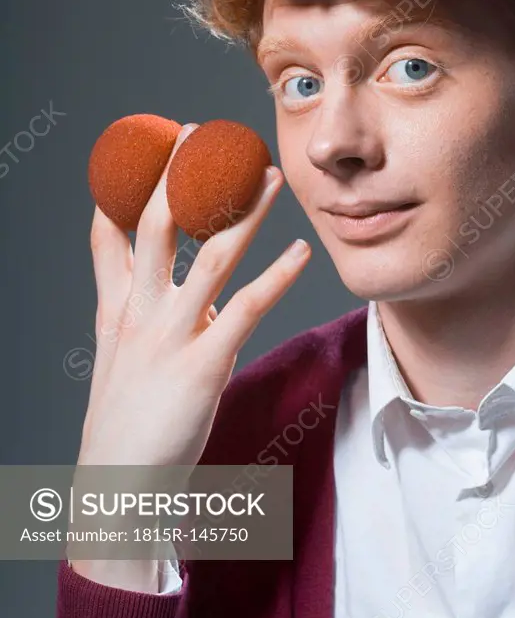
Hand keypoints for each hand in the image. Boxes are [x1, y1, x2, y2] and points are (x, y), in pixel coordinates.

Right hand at [77, 123, 310, 470]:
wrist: (117, 486)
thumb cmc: (126, 420)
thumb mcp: (121, 358)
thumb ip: (149, 315)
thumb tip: (195, 295)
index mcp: (118, 310)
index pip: (110, 235)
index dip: (122, 188)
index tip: (141, 147)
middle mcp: (140, 312)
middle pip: (157, 225)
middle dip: (177, 174)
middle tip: (200, 132)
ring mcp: (170, 336)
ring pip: (211, 256)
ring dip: (245, 211)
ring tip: (272, 176)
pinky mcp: (203, 364)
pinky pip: (247, 308)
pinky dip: (278, 276)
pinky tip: (302, 252)